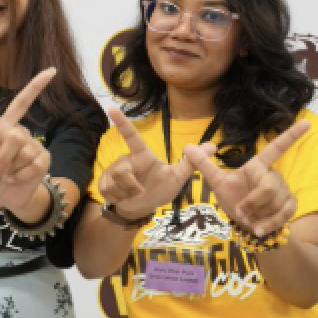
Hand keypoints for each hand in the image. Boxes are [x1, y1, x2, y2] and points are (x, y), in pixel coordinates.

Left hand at [0, 68, 54, 213]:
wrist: (5, 197)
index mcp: (5, 127)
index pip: (21, 102)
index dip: (36, 86)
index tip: (51, 71)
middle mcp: (22, 132)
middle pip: (14, 136)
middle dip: (2, 158)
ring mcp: (35, 145)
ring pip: (24, 152)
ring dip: (10, 170)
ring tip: (6, 176)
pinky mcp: (44, 160)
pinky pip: (33, 165)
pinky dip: (20, 176)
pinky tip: (16, 179)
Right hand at [99, 107, 214, 221]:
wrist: (141, 209)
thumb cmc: (159, 189)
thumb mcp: (177, 178)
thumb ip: (192, 162)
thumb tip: (214, 145)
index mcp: (142, 156)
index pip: (132, 137)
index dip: (122, 122)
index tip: (112, 108)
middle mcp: (126, 160)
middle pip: (123, 171)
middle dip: (131, 186)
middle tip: (140, 192)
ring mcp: (112, 171)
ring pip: (115, 183)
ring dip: (126, 194)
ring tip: (132, 195)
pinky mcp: (103, 183)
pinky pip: (108, 191)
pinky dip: (118, 199)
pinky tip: (123, 198)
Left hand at [183, 120, 309, 235]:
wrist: (246, 224)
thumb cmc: (234, 199)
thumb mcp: (217, 183)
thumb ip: (204, 165)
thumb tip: (187, 146)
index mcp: (258, 166)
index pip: (276, 148)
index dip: (291, 135)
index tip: (307, 122)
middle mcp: (274, 175)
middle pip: (268, 189)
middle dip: (252, 203)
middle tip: (240, 211)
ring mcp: (285, 190)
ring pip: (275, 203)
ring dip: (258, 215)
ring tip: (249, 218)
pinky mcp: (291, 205)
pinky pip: (283, 214)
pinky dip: (268, 224)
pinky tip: (259, 229)